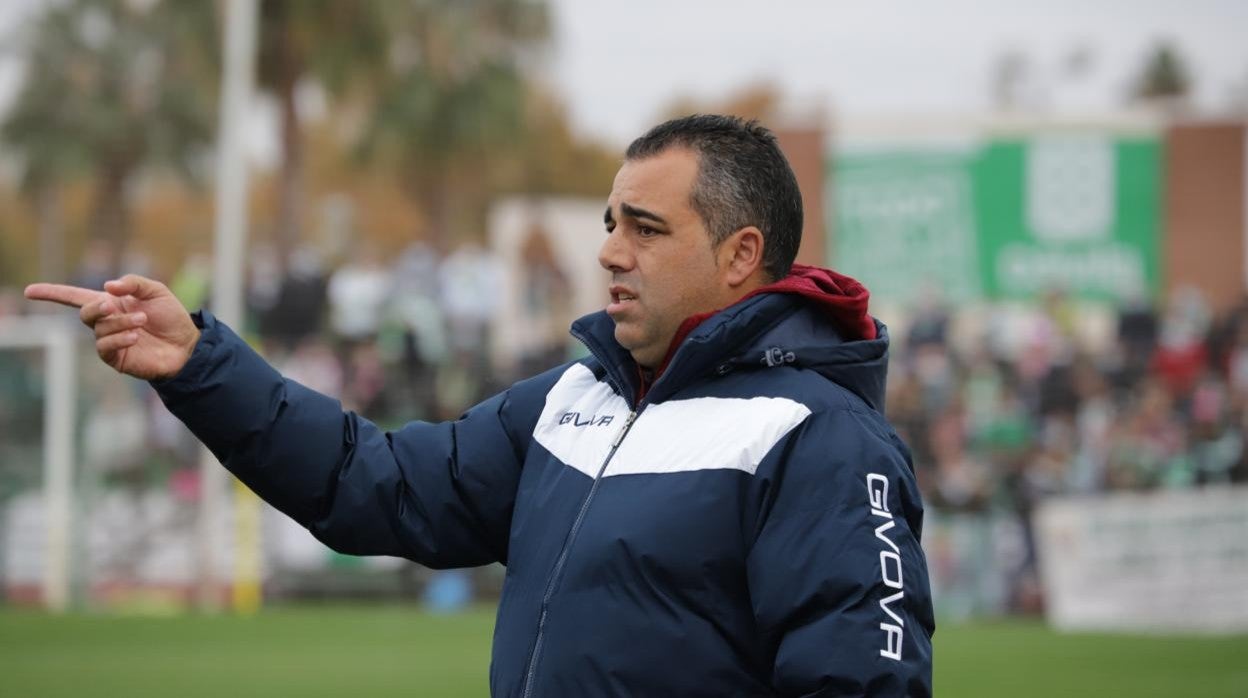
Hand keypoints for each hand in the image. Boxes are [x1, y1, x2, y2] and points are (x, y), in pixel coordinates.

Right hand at [24, 274, 200, 380]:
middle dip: (96, 307)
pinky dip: (119, 338)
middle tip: (112, 305)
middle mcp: (106, 322)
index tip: (29, 292)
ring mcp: (110, 340)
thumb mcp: (156, 291)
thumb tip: (107, 286)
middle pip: (85, 312)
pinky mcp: (116, 358)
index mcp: (112, 303)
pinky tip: (134, 336)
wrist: (187, 345)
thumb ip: (133, 283)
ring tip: (142, 321)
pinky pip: (105, 346)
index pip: (75, 296)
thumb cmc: (172, 318)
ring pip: (99, 328)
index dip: (53, 293)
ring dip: (120, 322)